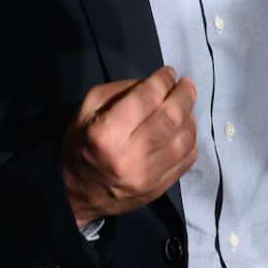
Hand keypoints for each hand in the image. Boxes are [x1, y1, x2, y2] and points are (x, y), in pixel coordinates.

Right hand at [60, 66, 197, 227]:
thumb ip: (120, 90)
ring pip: (184, 139)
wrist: (76, 195)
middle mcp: (131, 157)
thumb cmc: (80, 145)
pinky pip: (187, 160)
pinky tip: (185, 129)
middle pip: (172, 117)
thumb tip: (154, 84)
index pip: (147, 98)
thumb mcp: (87, 109)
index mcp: (107, 134)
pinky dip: (191, 140)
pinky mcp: (159, 189)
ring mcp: (148, 177)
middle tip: (186, 84)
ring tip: (186, 106)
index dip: (163, 80)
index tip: (169, 72)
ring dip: (191, 116)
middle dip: (184, 94)